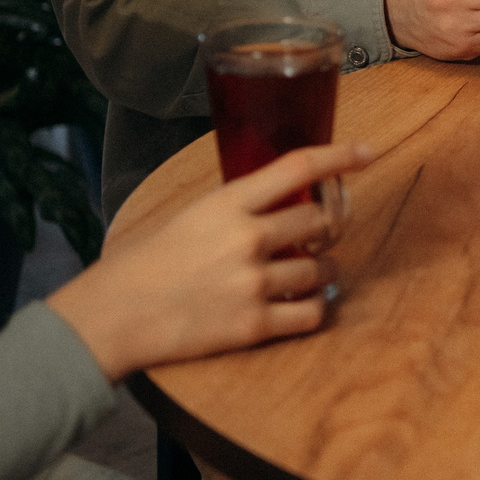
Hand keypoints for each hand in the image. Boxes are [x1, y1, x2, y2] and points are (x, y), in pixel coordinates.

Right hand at [45, 143, 368, 380]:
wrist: (114, 317)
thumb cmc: (145, 264)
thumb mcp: (190, 216)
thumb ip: (236, 206)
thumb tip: (279, 198)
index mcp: (228, 204)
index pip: (298, 168)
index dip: (339, 157)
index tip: (366, 154)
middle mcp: (248, 240)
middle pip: (321, 223)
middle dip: (323, 231)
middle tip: (314, 238)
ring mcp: (253, 284)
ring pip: (323, 270)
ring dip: (321, 271)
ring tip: (304, 274)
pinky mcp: (255, 326)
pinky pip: (313, 313)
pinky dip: (315, 308)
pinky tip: (302, 304)